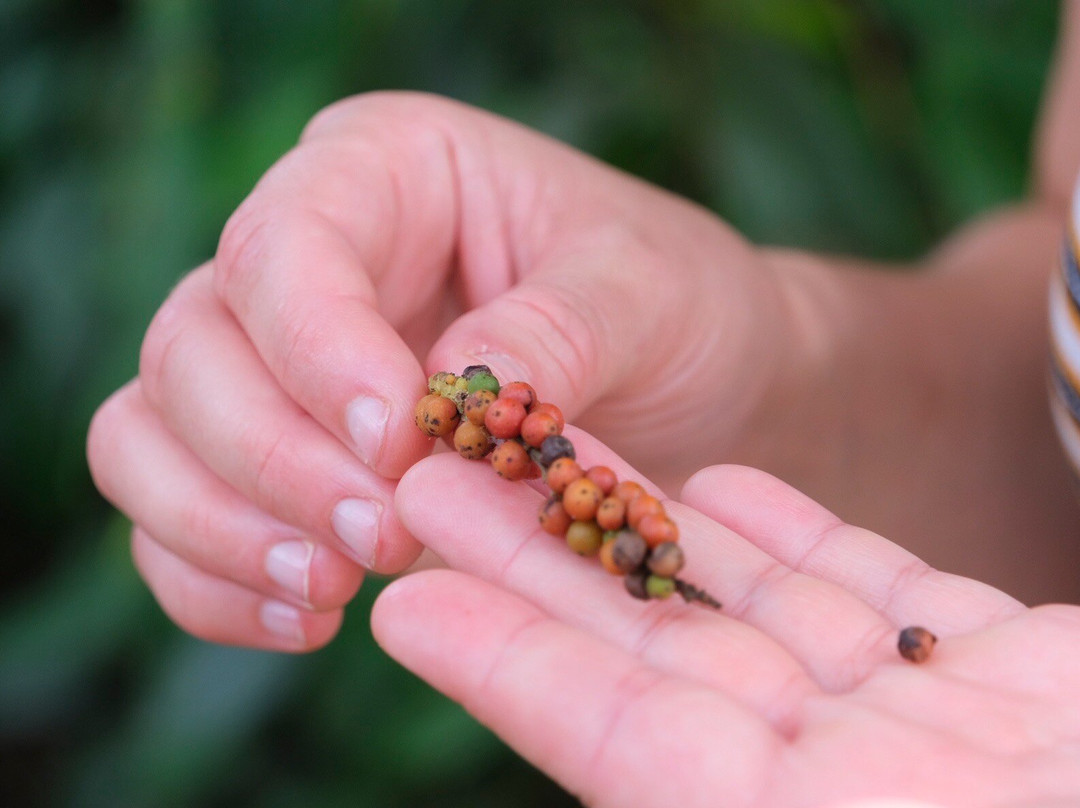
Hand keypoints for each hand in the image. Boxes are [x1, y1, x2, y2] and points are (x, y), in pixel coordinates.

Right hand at [87, 92, 801, 648]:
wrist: (690, 379)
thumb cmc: (672, 304)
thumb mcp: (646, 293)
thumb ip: (553, 333)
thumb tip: (447, 399)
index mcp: (385, 173)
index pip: (286, 247)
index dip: (320, 353)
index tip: (400, 449)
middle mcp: (303, 258)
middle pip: (192, 347)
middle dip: (275, 459)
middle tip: (385, 539)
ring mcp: (273, 361)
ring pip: (148, 433)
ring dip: (223, 527)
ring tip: (334, 590)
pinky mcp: (277, 456)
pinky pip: (179, 518)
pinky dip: (216, 580)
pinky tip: (310, 621)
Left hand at [373, 428, 1079, 806]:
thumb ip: (706, 785)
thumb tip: (622, 764)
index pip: (628, 750)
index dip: (514, 667)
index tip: (409, 599)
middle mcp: (854, 800)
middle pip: (670, 659)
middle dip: (551, 565)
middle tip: (441, 477)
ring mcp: (932, 738)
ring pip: (761, 609)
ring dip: (652, 522)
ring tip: (553, 444)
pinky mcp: (1013, 686)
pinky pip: (885, 596)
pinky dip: (805, 537)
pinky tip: (728, 478)